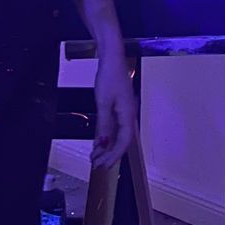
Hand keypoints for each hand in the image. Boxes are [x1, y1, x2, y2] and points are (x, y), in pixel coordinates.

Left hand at [92, 54, 137, 168]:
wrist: (112, 59)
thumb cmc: (109, 77)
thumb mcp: (103, 102)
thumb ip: (104, 124)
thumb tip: (104, 143)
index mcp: (128, 115)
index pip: (124, 141)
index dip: (115, 155)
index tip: (103, 165)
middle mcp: (129, 115)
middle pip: (122, 140)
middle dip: (109, 154)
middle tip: (96, 165)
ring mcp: (125, 111)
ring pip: (118, 134)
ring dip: (107, 147)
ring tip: (94, 156)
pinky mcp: (120, 107)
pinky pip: (115, 127)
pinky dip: (106, 136)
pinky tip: (98, 142)